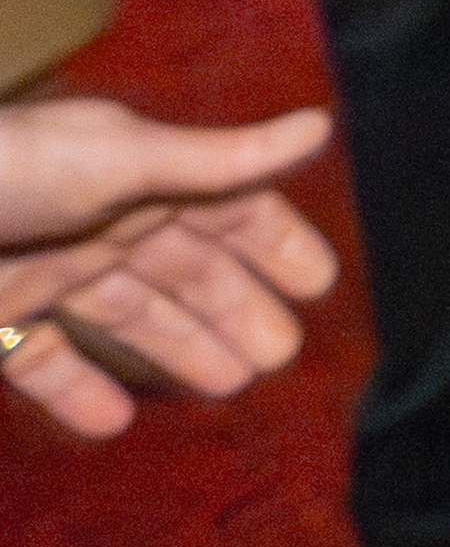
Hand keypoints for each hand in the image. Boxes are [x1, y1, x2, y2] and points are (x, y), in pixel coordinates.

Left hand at [0, 99, 337, 437]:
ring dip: (177, 349)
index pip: (229, 206)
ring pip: (128, 315)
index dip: (275, 241)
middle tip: (279, 355)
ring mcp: (46, 269)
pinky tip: (115, 421)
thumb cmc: (9, 173)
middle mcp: (100, 219)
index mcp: (141, 174)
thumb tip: (321, 126)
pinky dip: (80, 390)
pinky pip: (46, 359)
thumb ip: (217, 161)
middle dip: (235, 307)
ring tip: (227, 387)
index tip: (319, 284)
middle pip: (186, 269)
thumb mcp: (118, 160)